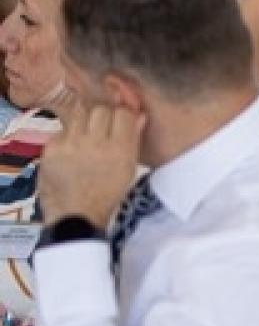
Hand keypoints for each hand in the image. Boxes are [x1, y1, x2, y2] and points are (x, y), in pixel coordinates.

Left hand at [38, 104, 143, 229]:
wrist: (76, 216)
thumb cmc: (107, 194)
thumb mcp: (129, 169)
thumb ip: (134, 139)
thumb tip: (139, 115)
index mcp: (120, 149)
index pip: (124, 113)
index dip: (124, 115)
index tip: (122, 121)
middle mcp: (95, 142)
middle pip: (101, 109)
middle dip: (104, 115)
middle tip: (103, 128)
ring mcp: (70, 144)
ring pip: (80, 114)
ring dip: (85, 121)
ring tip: (86, 135)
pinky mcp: (50, 149)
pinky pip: (62, 130)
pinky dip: (68, 136)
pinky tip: (72, 150)